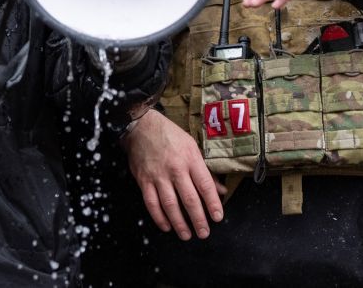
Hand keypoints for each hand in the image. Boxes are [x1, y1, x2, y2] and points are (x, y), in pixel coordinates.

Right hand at [121, 110, 224, 239]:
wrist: (142, 127)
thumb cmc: (170, 136)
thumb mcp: (192, 146)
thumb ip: (205, 170)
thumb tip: (221, 190)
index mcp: (190, 158)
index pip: (205, 185)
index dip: (212, 203)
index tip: (218, 217)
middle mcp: (175, 168)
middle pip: (189, 199)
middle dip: (198, 219)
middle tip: (204, 233)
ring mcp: (158, 176)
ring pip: (170, 205)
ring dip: (179, 223)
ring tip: (187, 235)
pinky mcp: (144, 180)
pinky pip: (152, 203)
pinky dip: (159, 218)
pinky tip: (166, 226)